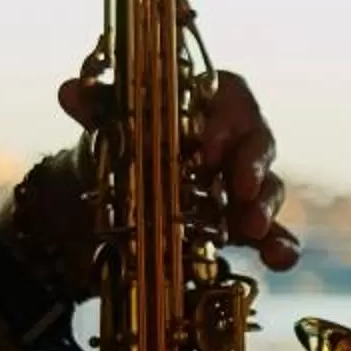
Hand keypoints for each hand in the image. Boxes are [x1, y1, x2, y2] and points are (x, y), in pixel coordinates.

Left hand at [52, 68, 300, 271]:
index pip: (232, 98)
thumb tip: (69, 91)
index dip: (226, 120)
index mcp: (209, 102)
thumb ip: (97, 108)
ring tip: (255, 230)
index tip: (206, 147)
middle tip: (239, 189)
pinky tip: (281, 259)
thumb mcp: (108, 125)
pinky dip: (281, 245)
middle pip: (258, 143)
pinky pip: (272, 232)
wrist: (117, 190)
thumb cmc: (124, 142)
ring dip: (265, 208)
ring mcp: (242, 183)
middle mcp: (235, 139)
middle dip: (252, 168)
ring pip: (267, 188)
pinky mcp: (244, 223)